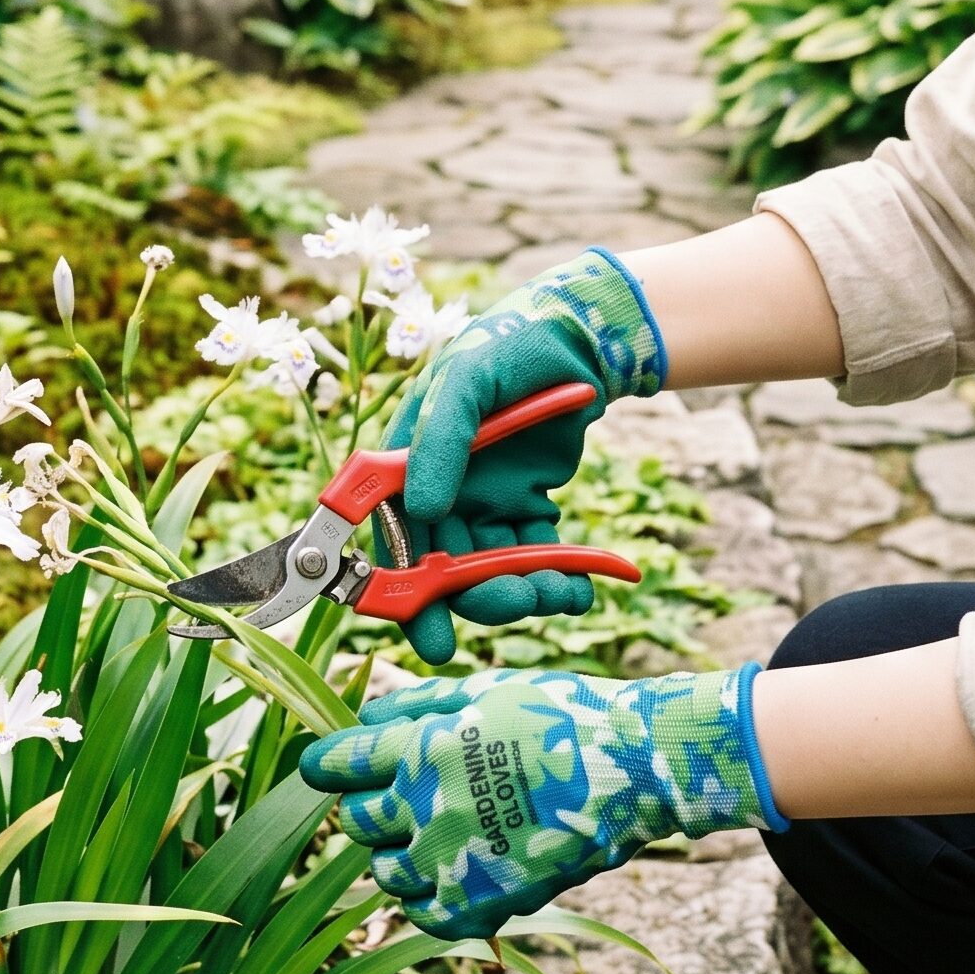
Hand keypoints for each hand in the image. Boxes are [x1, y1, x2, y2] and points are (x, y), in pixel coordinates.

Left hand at [298, 662, 785, 941]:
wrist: (630, 769)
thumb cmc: (558, 715)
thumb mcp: (485, 690)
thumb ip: (418, 704)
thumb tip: (365, 717)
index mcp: (424, 748)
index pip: (340, 762)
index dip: (326, 763)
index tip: (325, 765)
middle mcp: (429, 807)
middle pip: (356, 821)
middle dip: (367, 805)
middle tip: (397, 794)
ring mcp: (455, 862)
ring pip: (384, 871)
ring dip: (397, 852)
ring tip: (433, 830)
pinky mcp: (484, 904)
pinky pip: (423, 915)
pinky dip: (427, 897)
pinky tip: (451, 869)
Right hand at [381, 247, 666, 663]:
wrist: (579, 338)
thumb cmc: (510, 346)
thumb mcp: (468, 378)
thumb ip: (442, 438)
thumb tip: (426, 508)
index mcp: (407, 462)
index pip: (393, 536)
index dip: (403, 591)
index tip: (430, 635)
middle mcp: (440, 490)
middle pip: (442, 566)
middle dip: (476, 599)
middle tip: (517, 605)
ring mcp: (483, 501)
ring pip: (489, 570)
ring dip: (522, 590)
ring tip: (561, 592)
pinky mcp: (526, 507)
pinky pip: (533, 555)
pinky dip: (557, 577)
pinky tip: (581, 586)